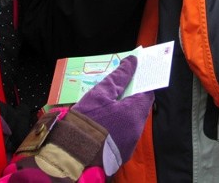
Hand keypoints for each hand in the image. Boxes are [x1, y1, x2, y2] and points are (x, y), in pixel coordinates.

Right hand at [73, 55, 153, 175]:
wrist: (70, 156)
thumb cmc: (86, 120)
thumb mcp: (100, 93)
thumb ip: (119, 76)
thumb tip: (133, 61)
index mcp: (135, 113)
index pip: (147, 93)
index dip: (140, 83)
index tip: (131, 75)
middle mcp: (137, 131)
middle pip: (139, 108)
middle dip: (129, 98)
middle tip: (115, 89)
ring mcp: (129, 145)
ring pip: (131, 123)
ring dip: (123, 113)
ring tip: (106, 106)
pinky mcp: (119, 156)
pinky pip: (123, 136)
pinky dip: (117, 127)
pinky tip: (103, 123)